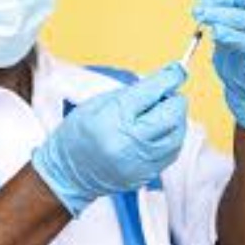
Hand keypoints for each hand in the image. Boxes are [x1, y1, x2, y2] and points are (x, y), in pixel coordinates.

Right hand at [31, 63, 187, 215]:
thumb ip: (131, 93)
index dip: (169, 77)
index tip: (177, 70)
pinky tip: (160, 131)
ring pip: (177, 133)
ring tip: (162, 113)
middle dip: (175, 99)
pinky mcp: (146, 174)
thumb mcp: (96, 104)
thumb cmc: (77, 135)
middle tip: (167, 94)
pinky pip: (172, 151)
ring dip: (176, 119)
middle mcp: (129, 142)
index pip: (151, 92)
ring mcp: (139, 161)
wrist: (67, 174)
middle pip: (172, 114)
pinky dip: (171, 137)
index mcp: (112, 119)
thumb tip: (161, 83)